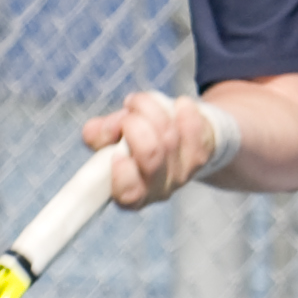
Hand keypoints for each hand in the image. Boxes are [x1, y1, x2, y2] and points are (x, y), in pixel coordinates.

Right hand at [81, 90, 220, 206]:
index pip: (127, 194)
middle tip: (128, 114)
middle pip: (150, 155)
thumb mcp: (113, 138)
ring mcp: (183, 173)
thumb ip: (100, 135)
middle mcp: (158, 188)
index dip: (123, 175)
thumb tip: (95, 132)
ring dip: (151, 109)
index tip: (117, 153)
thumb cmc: (138, 139)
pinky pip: (192, 125)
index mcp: (130, 190)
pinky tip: (176, 106)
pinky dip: (182, 108)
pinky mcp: (202, 154)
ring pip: (168, 135)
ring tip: (141, 103)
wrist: (180, 136)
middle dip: (134, 124)